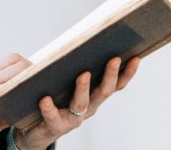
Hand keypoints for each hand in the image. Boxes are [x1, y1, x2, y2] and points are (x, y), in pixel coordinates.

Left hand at [13, 57, 140, 149]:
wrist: (34, 130)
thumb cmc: (50, 97)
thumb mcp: (63, 80)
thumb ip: (69, 63)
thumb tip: (74, 40)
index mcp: (94, 96)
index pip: (116, 84)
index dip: (127, 73)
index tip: (136, 57)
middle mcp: (88, 108)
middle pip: (104, 92)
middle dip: (110, 75)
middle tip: (114, 58)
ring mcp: (72, 119)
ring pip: (81, 104)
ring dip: (83, 88)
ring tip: (83, 74)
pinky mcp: (54, 126)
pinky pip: (53, 117)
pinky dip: (49, 108)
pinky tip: (45, 99)